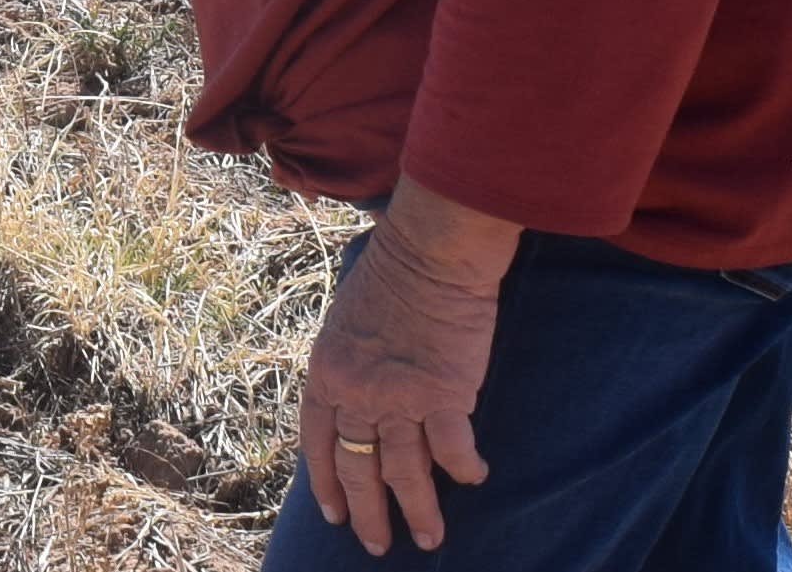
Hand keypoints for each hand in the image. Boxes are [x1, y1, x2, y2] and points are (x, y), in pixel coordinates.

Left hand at [296, 176, 514, 553]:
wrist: (430, 249)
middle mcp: (357, 392)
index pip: (318, 442)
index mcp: (327, 372)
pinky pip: (452, 451)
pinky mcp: (443, 395)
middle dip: (367, 514)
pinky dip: (464, 469)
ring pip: (404, 472)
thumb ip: (349, 365)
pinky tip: (473, 479)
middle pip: (357, 468)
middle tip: (378, 545)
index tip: (333, 514)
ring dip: (418, 511)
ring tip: (430, 539)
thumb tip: (356, 398)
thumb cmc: (394, 273)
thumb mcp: (348, 321)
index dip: (324, 483)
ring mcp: (398, 397)